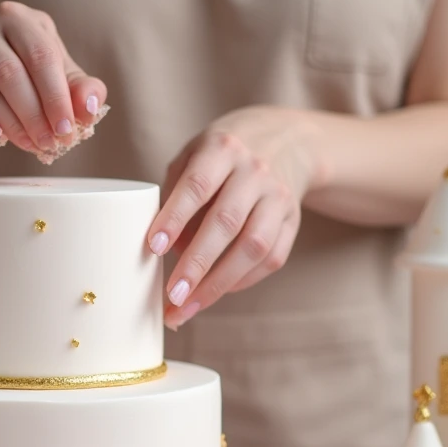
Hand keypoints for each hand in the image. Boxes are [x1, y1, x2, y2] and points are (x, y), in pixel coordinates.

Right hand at [0, 1, 105, 152]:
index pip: (41, 55)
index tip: (66, 128)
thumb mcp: (57, 80)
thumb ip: (80, 89)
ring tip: (30, 144)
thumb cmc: (24, 80)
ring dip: (12, 124)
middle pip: (11, 72)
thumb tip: (90, 106)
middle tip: (49, 143)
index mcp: (19, 20)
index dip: (56, 96)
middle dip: (34, 114)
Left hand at [149, 107, 311, 328]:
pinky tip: (217, 292)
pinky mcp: (293, 220)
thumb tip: (166, 248)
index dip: (175, 218)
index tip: (154, 247)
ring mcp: (278, 197)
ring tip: (189, 306)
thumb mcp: (193, 156)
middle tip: (172, 294)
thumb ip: (174, 195)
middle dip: (197, 263)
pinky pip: (272, 258)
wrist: (286, 140)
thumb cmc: (222, 155)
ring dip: (219, 283)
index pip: (197, 185)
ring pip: (253, 247)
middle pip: (226, 222)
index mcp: (222, 149)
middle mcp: (255, 171)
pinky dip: (242, 281)